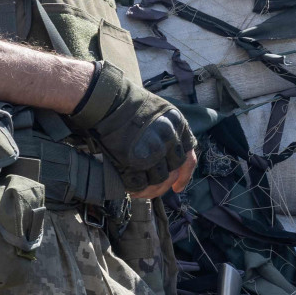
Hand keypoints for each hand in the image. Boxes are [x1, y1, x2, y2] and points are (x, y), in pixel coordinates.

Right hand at [69, 60, 195, 195]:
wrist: (108, 103)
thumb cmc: (130, 105)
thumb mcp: (162, 112)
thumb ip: (172, 132)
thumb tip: (171, 155)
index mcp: (178, 127)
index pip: (188, 159)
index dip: (184, 177)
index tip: (177, 187)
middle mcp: (168, 141)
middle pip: (172, 172)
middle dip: (164, 182)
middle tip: (154, 186)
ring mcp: (151, 154)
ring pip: (158, 181)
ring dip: (150, 189)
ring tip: (142, 191)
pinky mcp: (132, 163)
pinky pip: (139, 185)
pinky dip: (136, 190)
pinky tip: (131, 190)